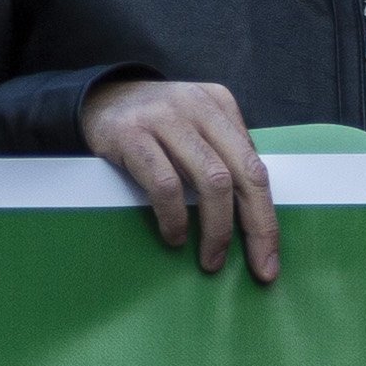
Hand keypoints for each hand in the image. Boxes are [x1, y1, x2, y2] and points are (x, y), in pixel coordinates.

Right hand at [80, 75, 278, 275]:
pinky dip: (175, 216)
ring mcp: (164, 118)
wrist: (97, 99)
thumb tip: (254, 209)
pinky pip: (165, 184)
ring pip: (212, 180)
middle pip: (243, 174)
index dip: (266, 217)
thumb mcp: (194, 124)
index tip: (269, 258)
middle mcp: (197, 107)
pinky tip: (174, 235)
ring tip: (210, 259)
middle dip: (256, 226)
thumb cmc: (154, 123)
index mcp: (219, 104)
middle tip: (258, 267)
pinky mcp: (131, 134)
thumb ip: (223, 151)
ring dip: (216, 228)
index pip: (256, 166)